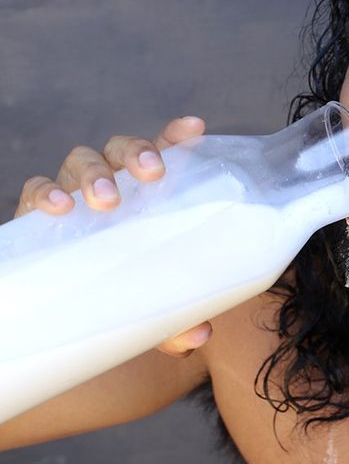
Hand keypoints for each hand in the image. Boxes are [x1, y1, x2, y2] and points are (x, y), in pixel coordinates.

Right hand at [14, 115, 212, 356]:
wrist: (74, 311)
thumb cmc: (127, 288)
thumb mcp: (155, 304)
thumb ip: (178, 317)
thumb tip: (198, 335)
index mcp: (147, 191)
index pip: (164, 151)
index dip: (177, 136)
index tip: (195, 128)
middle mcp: (112, 182)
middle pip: (122, 149)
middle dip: (137, 152)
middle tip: (152, 173)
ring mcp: (73, 194)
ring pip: (81, 161)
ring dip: (96, 173)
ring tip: (106, 199)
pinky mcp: (37, 215)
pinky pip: (36, 189)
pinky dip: (45, 192)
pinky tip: (57, 207)